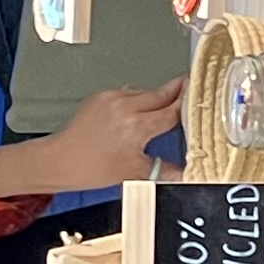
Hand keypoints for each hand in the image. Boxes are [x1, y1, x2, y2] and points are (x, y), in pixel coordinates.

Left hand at [0, 78, 185, 201]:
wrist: (59, 160)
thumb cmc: (93, 169)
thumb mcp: (134, 173)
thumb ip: (165, 170)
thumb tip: (190, 174)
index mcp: (137, 126)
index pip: (173, 110)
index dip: (190, 105)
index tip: (204, 98)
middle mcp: (126, 107)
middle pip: (163, 94)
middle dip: (179, 93)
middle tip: (195, 89)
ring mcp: (113, 98)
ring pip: (147, 93)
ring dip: (158, 98)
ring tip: (170, 106)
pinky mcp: (102, 96)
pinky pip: (130, 93)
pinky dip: (139, 100)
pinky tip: (142, 111)